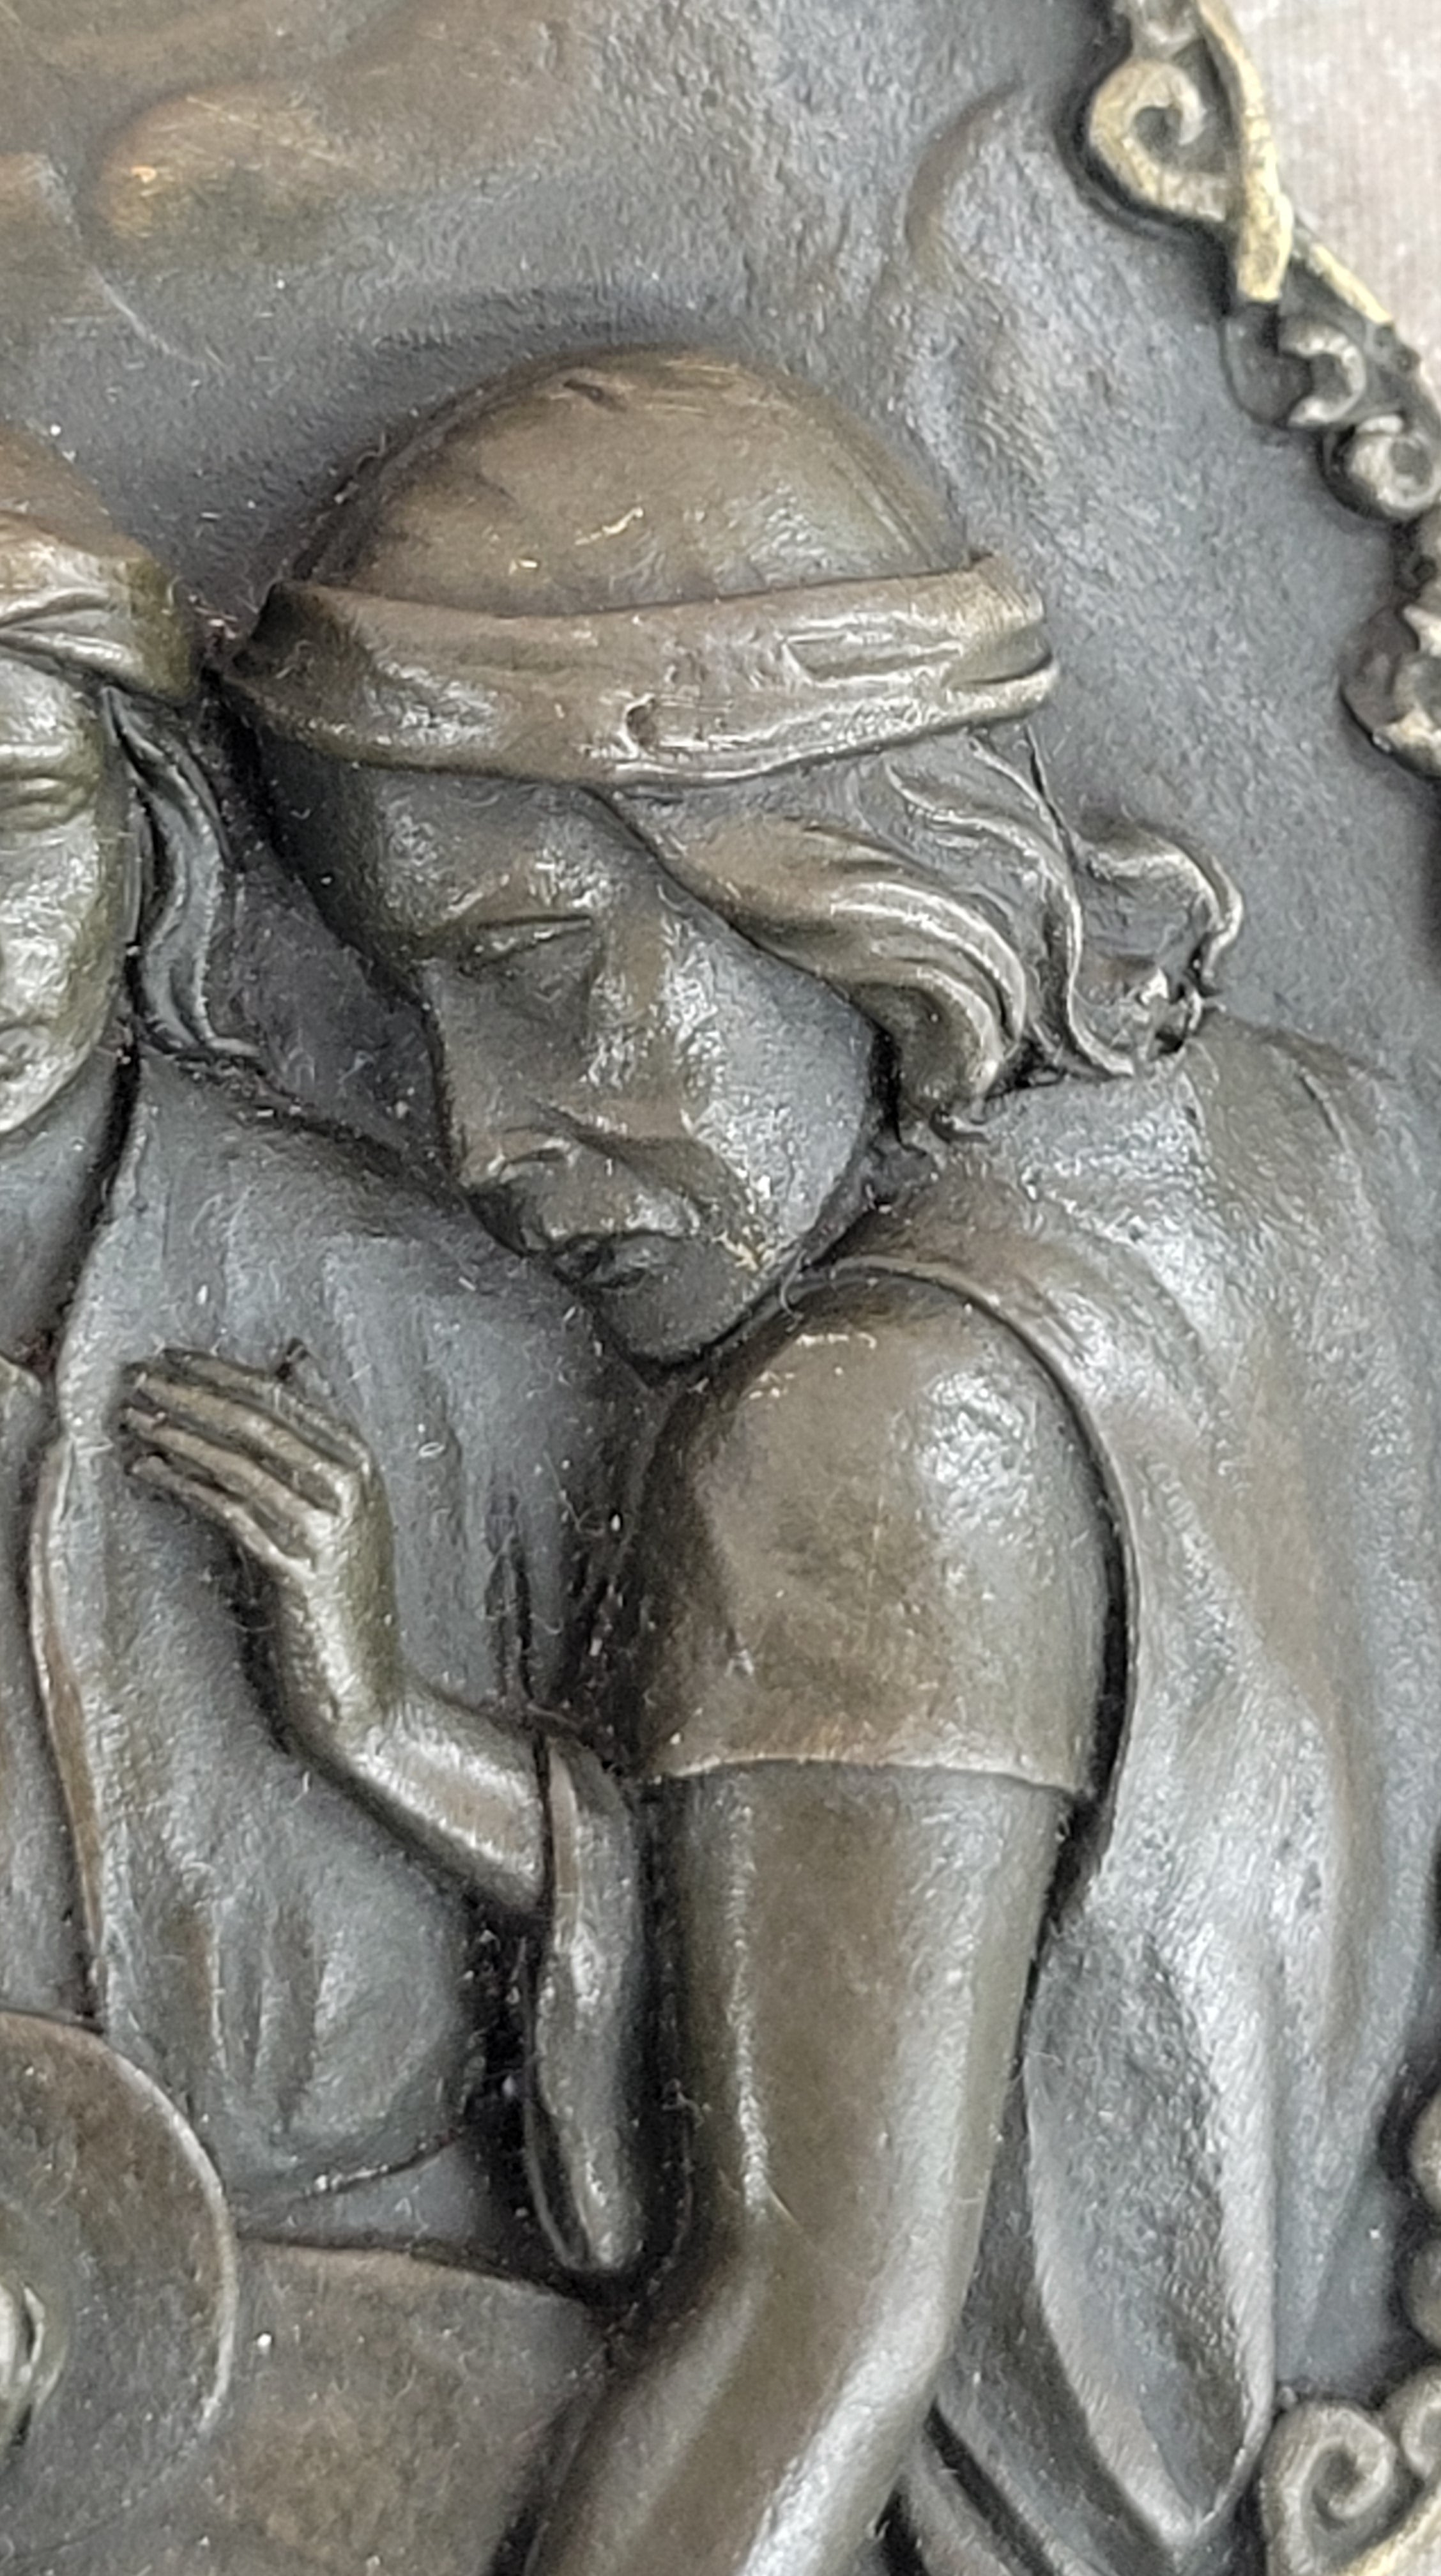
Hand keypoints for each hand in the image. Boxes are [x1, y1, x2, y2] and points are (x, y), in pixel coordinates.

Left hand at [123, 1351, 404, 1769]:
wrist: (366, 1689)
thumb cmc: (340, 1596)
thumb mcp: (336, 1503)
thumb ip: (313, 1436)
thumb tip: (294, 1356)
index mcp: (361, 1461)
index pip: (282, 1395)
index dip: (220, 1371)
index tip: (170, 1356)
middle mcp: (350, 1485)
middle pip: (258, 1418)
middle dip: (190, 1392)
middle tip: (137, 1376)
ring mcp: (327, 1527)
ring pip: (239, 1460)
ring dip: (177, 1434)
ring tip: (132, 1420)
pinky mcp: (298, 1568)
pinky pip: (229, 1512)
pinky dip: (183, 1485)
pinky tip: (148, 1473)